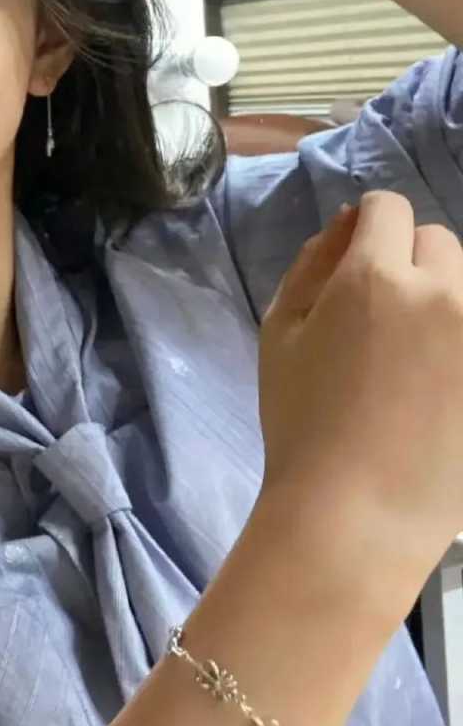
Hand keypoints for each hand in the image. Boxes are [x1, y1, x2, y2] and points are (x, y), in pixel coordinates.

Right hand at [258, 190, 462, 599]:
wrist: (354, 517)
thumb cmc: (301, 423)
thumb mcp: (280, 332)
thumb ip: (313, 262)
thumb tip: (349, 221)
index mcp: (375, 277)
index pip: (388, 208)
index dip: (368, 226)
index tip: (356, 260)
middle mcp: (441, 294)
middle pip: (437, 242)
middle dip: (409, 262)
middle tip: (381, 318)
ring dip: (441, 302)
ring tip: (414, 361)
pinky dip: (454, 346)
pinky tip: (434, 387)